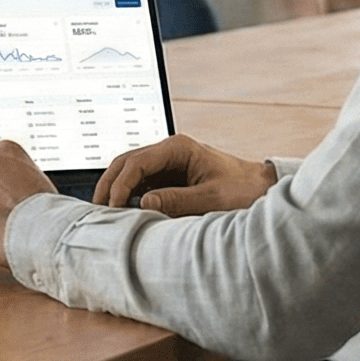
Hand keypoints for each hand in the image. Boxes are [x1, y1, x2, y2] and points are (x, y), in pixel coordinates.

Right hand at [93, 134, 276, 215]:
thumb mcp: (212, 197)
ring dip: (116, 189)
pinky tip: (122, 211)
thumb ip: (178, 200)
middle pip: (126, 162)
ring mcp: (168, 164)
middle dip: (110, 184)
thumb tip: (144, 203)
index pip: (137, 162)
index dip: (121, 184)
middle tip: (98, 209)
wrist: (261, 189)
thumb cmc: (243, 190)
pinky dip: (129, 195)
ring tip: (104, 212)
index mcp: (178, 148)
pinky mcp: (170, 177)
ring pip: (130, 172)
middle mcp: (169, 152)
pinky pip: (141, 183)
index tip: (114, 206)